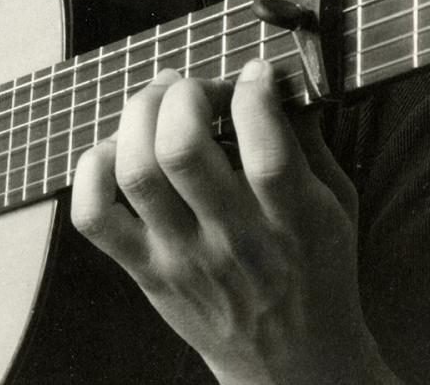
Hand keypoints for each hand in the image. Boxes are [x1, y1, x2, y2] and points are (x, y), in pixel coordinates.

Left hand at [71, 62, 396, 382]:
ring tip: (153, 105)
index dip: (252, 92)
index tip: (251, 73)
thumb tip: (274, 82)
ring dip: (136, 119)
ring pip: (136, 172)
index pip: (266, 148)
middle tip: (189, 87)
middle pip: (182, 150)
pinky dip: (91, 172)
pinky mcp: (145, 272)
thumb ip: (308, 145)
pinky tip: (115, 152)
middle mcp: (233, 240)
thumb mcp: (337, 209)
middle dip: (180, 95)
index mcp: (293, 222)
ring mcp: (181, 257)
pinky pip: (94, 217)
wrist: (290, 364)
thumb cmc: (314, 276)